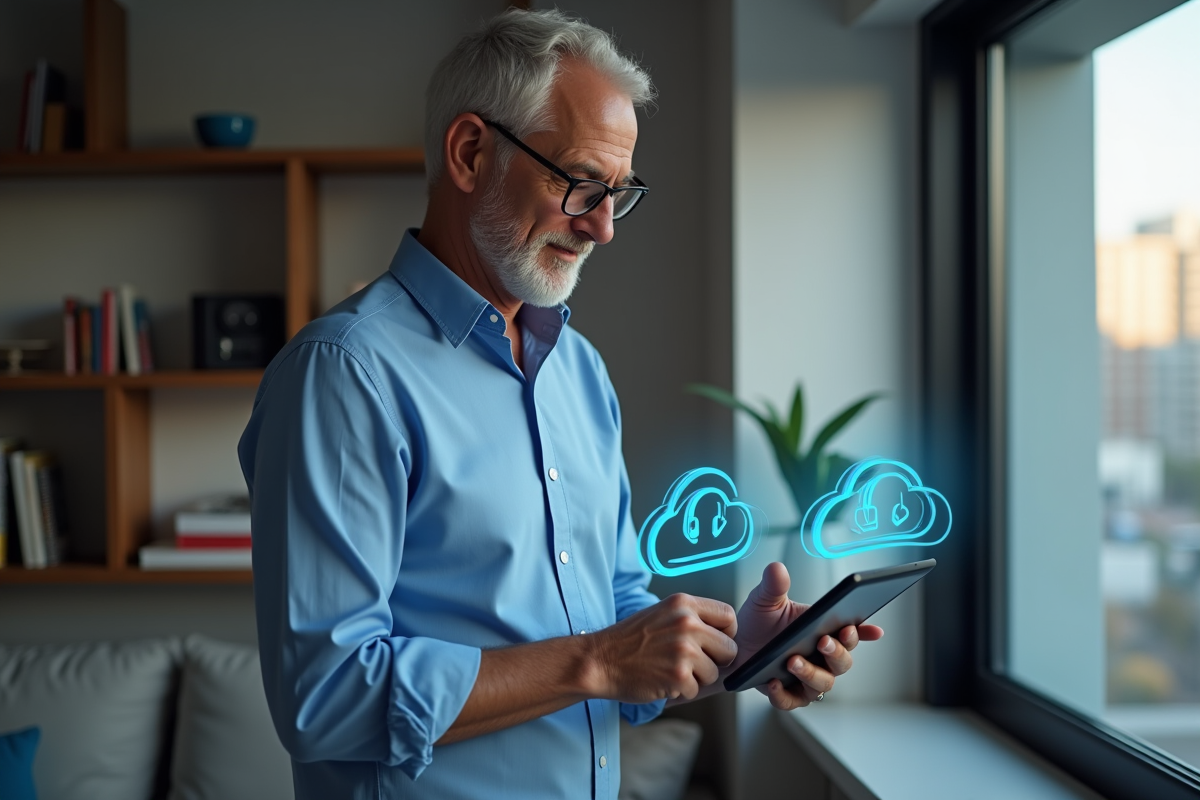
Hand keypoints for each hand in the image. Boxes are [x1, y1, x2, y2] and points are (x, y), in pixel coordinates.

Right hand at [589, 593, 737, 703]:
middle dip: (715, 661)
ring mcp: (684, 650)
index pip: (729, 616)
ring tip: (670, 670)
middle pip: (729, 649)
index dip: (726, 634)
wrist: (599, 660)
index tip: (714, 643)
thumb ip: (691, 618)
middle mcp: (687, 623)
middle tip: (693, 663)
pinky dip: (681, 691)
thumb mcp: (662, 613)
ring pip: (714, 673)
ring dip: (696, 678)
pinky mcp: (678, 676)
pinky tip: (662, 681)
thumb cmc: (629, 640)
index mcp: (684, 604)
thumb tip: (722, 635)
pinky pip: (696, 690)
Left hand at [732, 562, 883, 710]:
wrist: (733, 646)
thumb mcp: (764, 600)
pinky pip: (792, 700)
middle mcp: (820, 658)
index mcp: (822, 631)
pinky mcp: (787, 694)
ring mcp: (806, 678)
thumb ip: (773, 585)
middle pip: (843, 662)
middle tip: (823, 641)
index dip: (862, 632)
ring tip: (793, 661)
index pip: (850, 633)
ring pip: (822, 684)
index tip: (862, 627)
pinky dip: (784, 694)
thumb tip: (778, 568)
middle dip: (837, 653)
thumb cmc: (757, 622)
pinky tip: (774, 682)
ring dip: (811, 673)